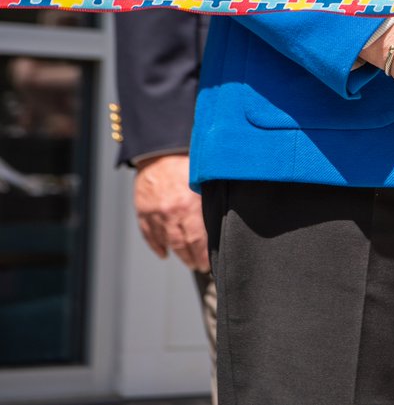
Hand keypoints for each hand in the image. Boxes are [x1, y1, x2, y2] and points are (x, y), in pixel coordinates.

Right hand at [133, 153, 209, 271]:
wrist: (161, 150)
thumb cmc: (187, 161)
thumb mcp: (205, 179)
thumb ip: (212, 200)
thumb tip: (226, 217)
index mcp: (189, 205)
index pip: (198, 239)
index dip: (204, 254)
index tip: (210, 263)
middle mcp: (171, 212)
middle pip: (182, 244)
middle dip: (193, 258)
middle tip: (200, 266)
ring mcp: (154, 213)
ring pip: (166, 241)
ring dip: (177, 254)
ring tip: (188, 262)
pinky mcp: (142, 210)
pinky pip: (148, 234)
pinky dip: (156, 245)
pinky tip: (164, 253)